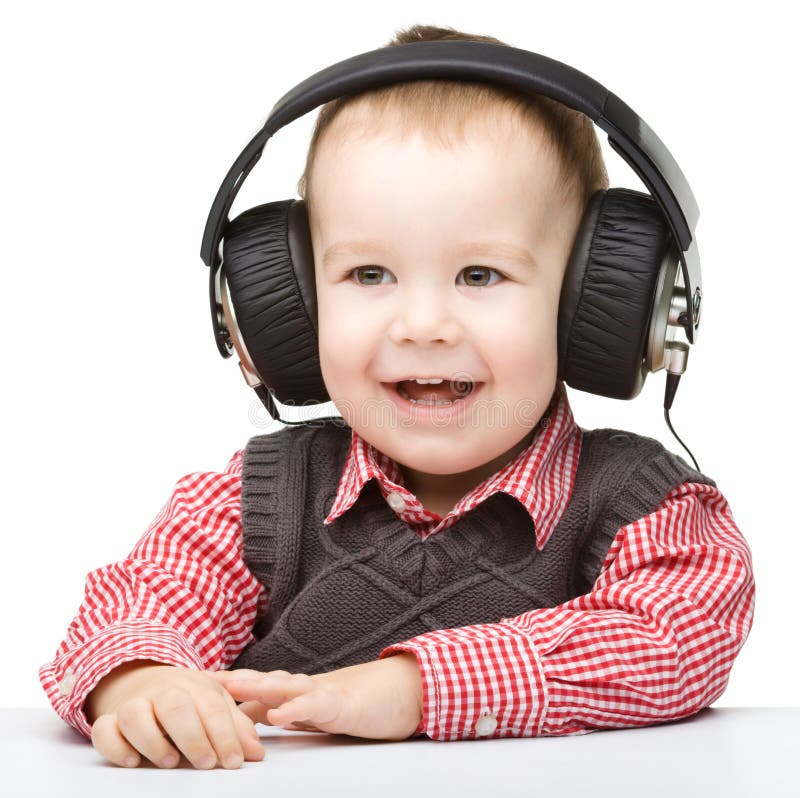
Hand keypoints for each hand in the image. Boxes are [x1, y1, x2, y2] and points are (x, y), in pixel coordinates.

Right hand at [85, 660, 264, 768]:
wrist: (141, 678)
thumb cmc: (186, 698)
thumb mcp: (215, 704)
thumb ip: (236, 727)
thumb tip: (256, 754)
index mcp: (193, 686)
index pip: (212, 707)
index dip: (226, 735)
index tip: (234, 761)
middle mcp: (161, 692)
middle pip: (175, 705)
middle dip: (193, 736)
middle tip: (207, 763)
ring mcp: (133, 704)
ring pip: (134, 714)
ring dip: (152, 739)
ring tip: (170, 762)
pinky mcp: (109, 720)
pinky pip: (103, 730)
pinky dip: (115, 746)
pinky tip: (133, 761)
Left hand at [208, 653, 422, 740]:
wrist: (404, 691)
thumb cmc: (361, 702)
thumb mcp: (315, 712)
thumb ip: (285, 712)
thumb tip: (248, 720)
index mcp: (296, 692)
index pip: (254, 689)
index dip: (224, 688)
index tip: (189, 687)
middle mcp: (305, 687)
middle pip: (261, 681)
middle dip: (228, 682)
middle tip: (194, 682)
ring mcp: (323, 693)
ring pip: (284, 687)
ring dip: (254, 687)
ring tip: (227, 688)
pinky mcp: (343, 704)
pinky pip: (316, 705)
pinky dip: (296, 708)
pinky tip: (278, 715)